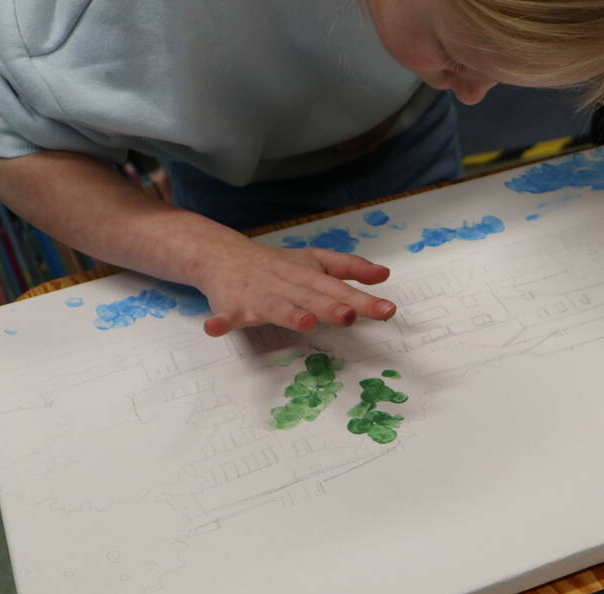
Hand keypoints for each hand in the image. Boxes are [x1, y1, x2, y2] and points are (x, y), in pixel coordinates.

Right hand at [191, 239, 395, 336]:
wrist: (222, 255)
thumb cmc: (277, 264)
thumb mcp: (316, 262)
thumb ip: (350, 268)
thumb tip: (385, 274)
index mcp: (309, 277)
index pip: (341, 289)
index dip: (364, 300)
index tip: (388, 310)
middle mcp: (287, 285)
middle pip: (312, 297)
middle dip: (331, 307)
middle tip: (350, 316)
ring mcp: (259, 296)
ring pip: (276, 306)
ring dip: (289, 313)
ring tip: (305, 322)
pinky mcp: (232, 305)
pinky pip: (225, 315)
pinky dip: (220, 321)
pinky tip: (215, 328)